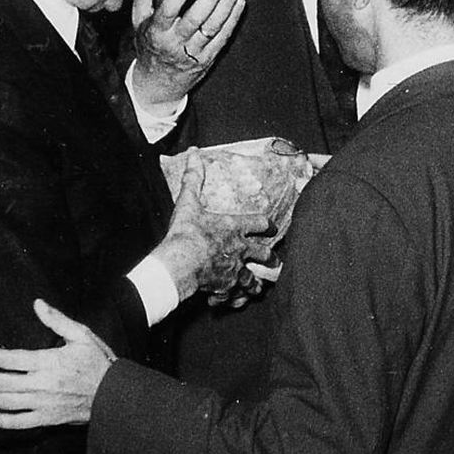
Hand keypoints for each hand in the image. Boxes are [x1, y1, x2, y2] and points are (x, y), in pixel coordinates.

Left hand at [0, 299, 113, 428]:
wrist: (114, 395)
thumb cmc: (99, 362)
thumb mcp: (82, 335)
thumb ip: (57, 320)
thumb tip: (37, 304)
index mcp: (49, 362)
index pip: (11, 359)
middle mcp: (42, 384)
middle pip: (2, 382)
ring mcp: (43, 404)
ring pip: (5, 402)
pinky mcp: (47, 418)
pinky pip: (19, 423)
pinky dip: (0, 422)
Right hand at [129, 0, 244, 106]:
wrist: (157, 85)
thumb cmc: (149, 46)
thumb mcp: (138, 23)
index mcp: (156, 32)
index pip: (169, 10)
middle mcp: (175, 43)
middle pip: (196, 19)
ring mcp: (193, 53)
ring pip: (212, 28)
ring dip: (226, 6)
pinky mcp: (207, 59)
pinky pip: (223, 38)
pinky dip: (233, 20)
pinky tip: (239, 3)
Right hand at [151, 149, 277, 303]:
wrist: (180, 264)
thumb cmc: (186, 233)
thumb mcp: (188, 202)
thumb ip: (194, 178)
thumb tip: (195, 153)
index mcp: (235, 228)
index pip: (261, 224)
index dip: (268, 225)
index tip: (272, 228)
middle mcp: (241, 251)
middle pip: (265, 255)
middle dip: (270, 258)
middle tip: (273, 260)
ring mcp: (236, 272)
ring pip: (254, 280)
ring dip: (255, 283)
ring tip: (257, 286)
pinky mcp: (227, 289)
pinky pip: (236, 297)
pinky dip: (235, 299)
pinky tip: (233, 300)